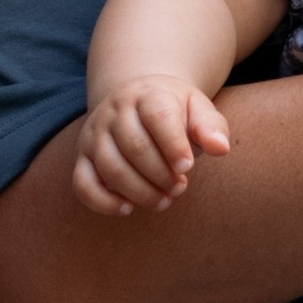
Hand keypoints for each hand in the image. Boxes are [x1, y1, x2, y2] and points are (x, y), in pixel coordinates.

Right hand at [73, 78, 231, 215]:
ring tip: (164, 201)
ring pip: (110, 167)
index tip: (187, 167)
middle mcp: (115, 111)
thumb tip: (220, 148)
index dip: (173, 145)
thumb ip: (211, 127)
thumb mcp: (197, 109)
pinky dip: (103, 202)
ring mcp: (95, 134)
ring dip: (139, 191)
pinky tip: (128, 208)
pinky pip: (83, 183)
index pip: (158, 116)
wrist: (136, 100)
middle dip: (161, 175)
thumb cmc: (174, 111)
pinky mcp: (83, 157)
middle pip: (134, 146)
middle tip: (180, 188)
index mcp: (148, 95)